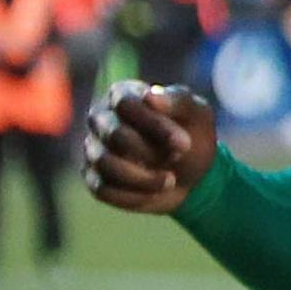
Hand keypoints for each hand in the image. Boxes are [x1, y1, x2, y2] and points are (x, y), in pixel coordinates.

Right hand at [83, 80, 217, 215]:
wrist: (192, 173)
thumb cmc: (191, 134)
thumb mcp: (197, 114)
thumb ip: (178, 101)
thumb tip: (151, 96)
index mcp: (123, 94)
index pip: (126, 105)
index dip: (155, 126)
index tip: (185, 144)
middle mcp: (100, 118)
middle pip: (115, 135)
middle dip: (152, 152)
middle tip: (178, 158)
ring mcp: (93, 149)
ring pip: (106, 164)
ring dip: (144, 178)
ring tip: (170, 180)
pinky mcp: (93, 177)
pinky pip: (103, 190)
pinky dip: (135, 194)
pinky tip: (156, 191)